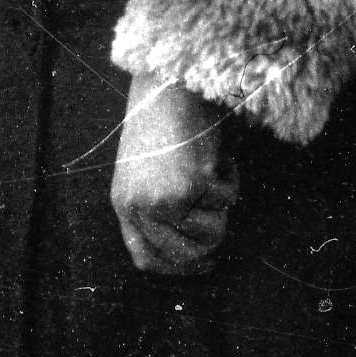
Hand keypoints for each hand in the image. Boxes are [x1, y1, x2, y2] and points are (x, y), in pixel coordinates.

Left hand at [111, 73, 237, 274]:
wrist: (170, 89)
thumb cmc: (163, 125)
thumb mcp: (147, 174)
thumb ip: (157, 209)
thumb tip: (195, 251)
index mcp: (124, 205)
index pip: (146, 258)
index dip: (178, 267)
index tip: (204, 263)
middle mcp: (140, 207)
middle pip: (184, 253)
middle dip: (211, 239)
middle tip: (221, 214)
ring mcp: (165, 198)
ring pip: (211, 232)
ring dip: (222, 206)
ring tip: (214, 174)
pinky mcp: (192, 184)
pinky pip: (227, 200)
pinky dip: (231, 179)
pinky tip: (219, 158)